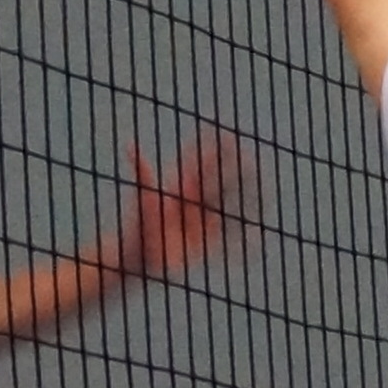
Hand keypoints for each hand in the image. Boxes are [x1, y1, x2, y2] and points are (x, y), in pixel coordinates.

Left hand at [112, 132, 249, 280]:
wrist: (136, 253)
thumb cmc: (138, 224)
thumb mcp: (143, 197)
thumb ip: (142, 173)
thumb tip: (130, 144)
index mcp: (178, 188)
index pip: (199, 164)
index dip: (212, 149)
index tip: (226, 134)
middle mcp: (191, 201)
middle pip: (215, 179)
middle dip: (229, 167)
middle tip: (247, 153)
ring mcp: (199, 219)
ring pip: (224, 203)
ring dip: (240, 195)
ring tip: (257, 185)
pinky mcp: (203, 240)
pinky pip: (226, 235)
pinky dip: (241, 234)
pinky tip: (255, 232)